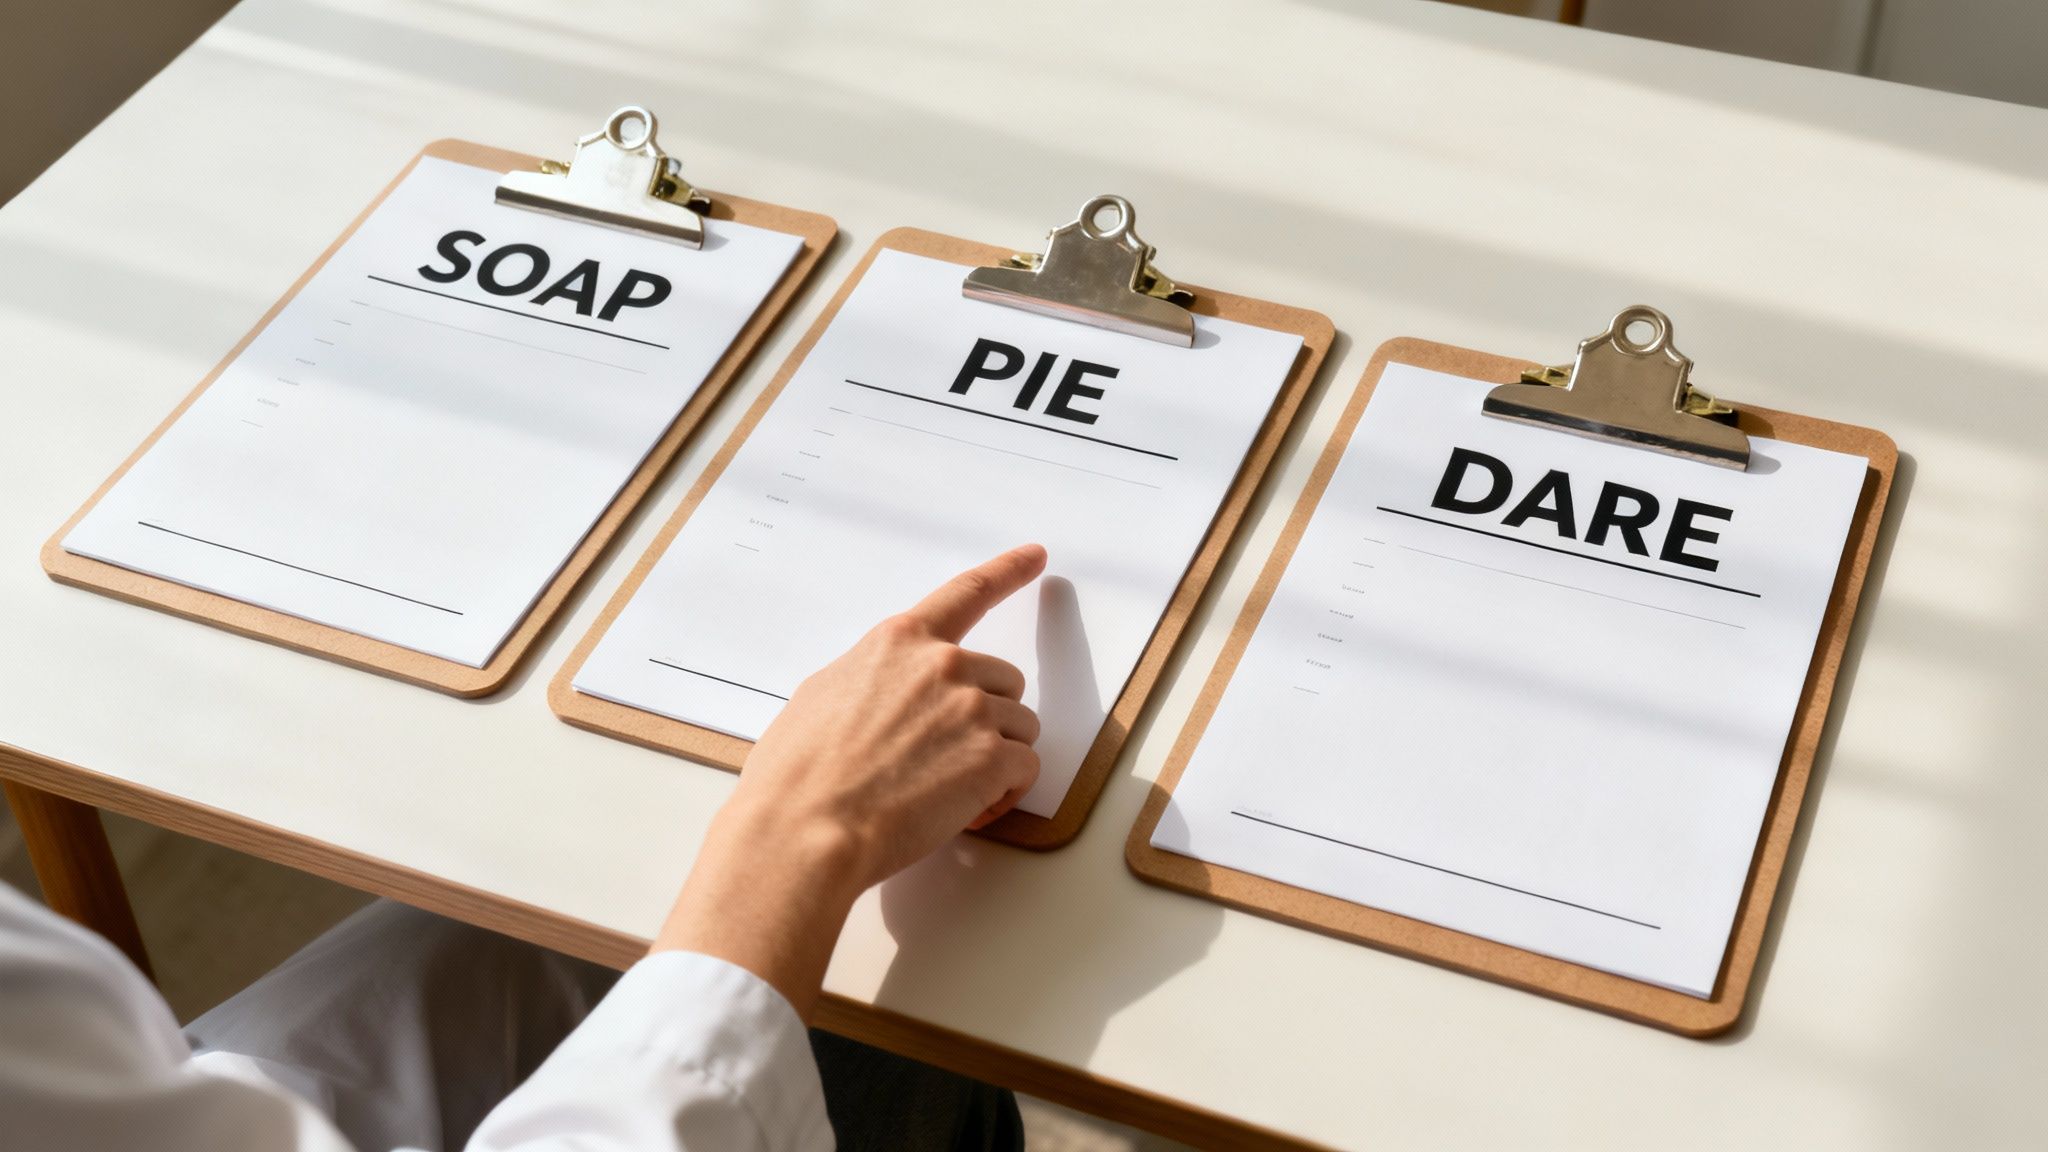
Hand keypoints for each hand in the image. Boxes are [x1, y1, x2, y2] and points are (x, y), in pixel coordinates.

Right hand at [653, 544, 1046, 1016]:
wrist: (804, 829)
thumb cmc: (798, 773)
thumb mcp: (822, 694)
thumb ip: (874, 677)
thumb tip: (888, 692)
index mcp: (900, 642)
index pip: (966, 594)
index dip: (1007, 571)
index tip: (1036, 556)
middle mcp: (944, 665)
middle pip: (1002, 680)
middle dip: (985, 717)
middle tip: (946, 757)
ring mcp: (972, 711)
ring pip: (1019, 726)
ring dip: (995, 756)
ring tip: (949, 789)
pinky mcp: (992, 759)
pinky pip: (1025, 768)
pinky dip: (1005, 792)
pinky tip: (967, 809)